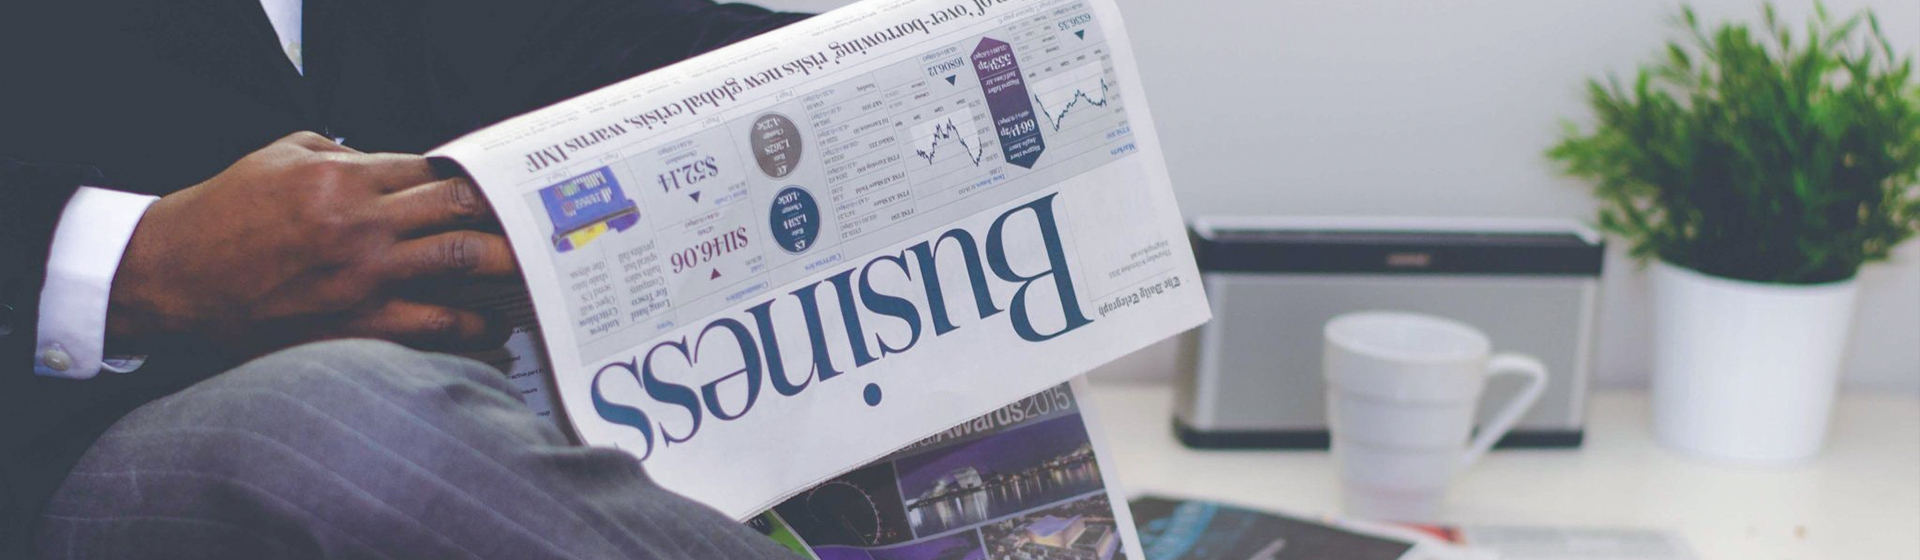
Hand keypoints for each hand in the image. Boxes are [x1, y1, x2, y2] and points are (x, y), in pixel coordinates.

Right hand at [107, 132, 517, 356]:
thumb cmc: (222, 215)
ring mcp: (363, 277)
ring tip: (533, 273)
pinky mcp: (356, 324)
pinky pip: (434, 327)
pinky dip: (473, 329)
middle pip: (460, 208)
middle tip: (535, 222)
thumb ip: (337, 153)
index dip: (467, 177)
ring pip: (461, 262)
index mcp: (343, 178)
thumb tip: (385, 160)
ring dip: (506, 266)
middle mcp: (361, 225)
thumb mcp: (277, 158)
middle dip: (503, 213)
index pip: (431, 170)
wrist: (174, 277)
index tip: (490, 188)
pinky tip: (494, 330)